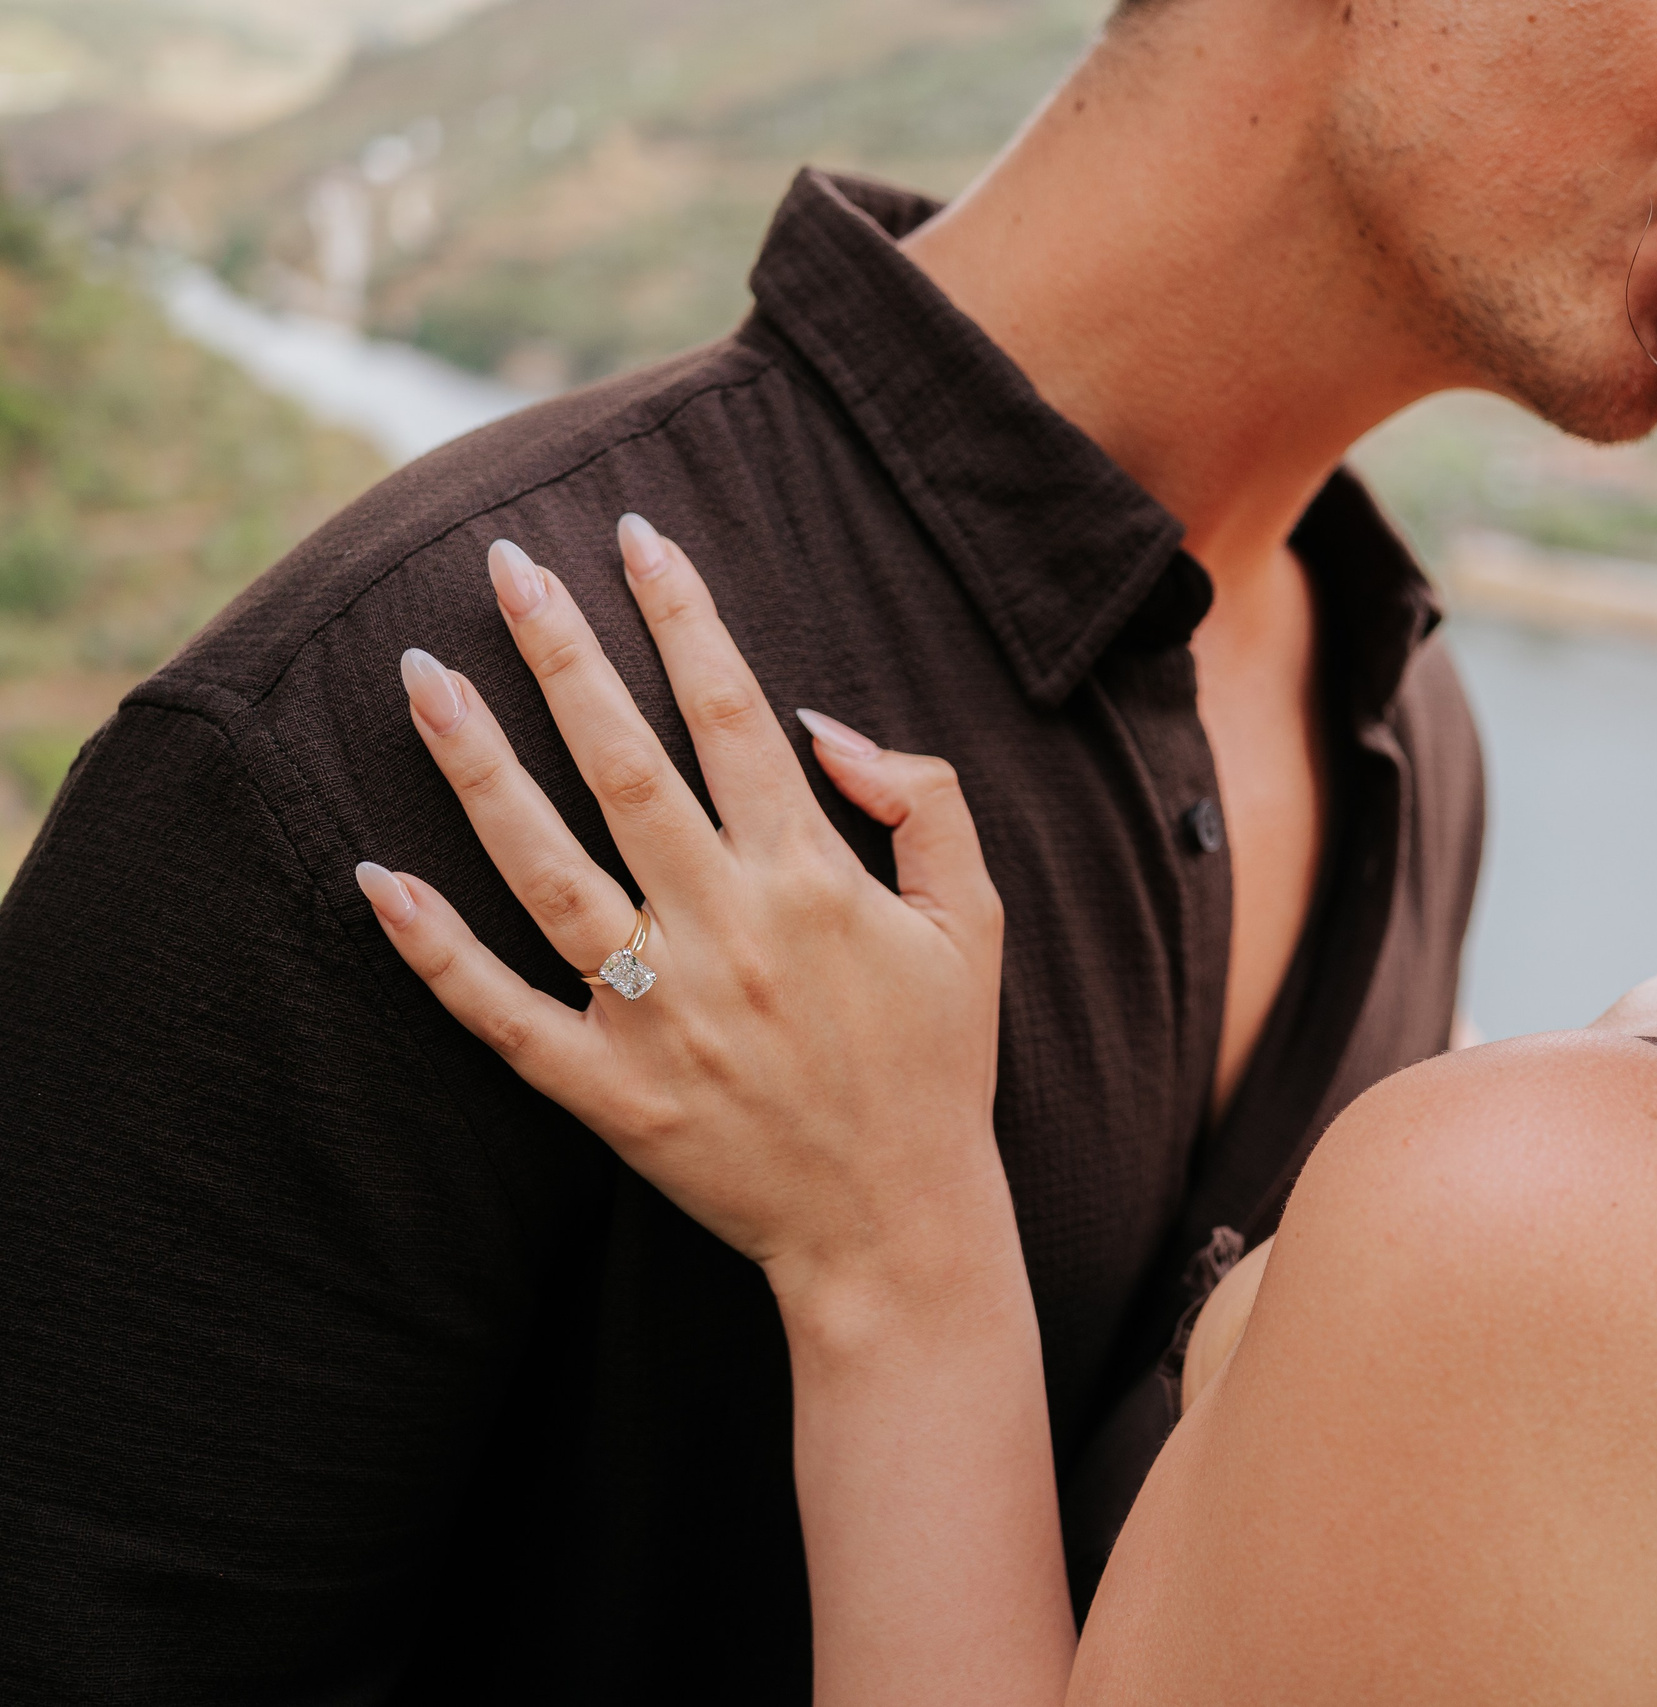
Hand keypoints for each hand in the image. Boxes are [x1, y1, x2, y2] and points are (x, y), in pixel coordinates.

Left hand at [354, 515, 1008, 1314]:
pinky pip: (502, 1014)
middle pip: (624, 765)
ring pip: (546, 869)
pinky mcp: (609, 1093)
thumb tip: (822, 725)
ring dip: (478, 767)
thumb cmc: (936, 1064)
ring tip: (420, 676)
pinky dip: (436, 951)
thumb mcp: (972, 920)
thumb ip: (922, 802)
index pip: (733, 714)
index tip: (636, 535)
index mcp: (812, 881)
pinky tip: (379, 876)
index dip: (683, 615)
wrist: (897, 1227)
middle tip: (503, 565)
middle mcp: (726, 933)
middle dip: (562, 654)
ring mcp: (658, 1016)